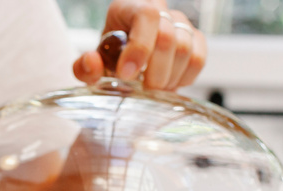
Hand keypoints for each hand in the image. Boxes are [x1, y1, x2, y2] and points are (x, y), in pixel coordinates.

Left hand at [73, 0, 206, 90]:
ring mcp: (179, 22)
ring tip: (154, 90)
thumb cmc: (110, 57)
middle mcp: (159, 9)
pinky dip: (184, 78)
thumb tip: (91, 62)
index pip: (146, 16)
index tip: (127, 75)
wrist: (126, 58)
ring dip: (169, 77)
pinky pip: (198, 58)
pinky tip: (169, 84)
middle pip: (168, 37)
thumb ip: (85, 66)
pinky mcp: (195, 38)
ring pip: (185, 49)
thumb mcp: (93, 63)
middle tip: (144, 90)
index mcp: (130, 7)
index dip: (140, 47)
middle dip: (155, 71)